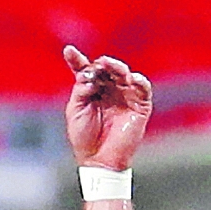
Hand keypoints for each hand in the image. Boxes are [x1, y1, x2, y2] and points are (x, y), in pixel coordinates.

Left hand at [63, 46, 153, 172]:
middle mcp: (109, 90)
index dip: (77, 59)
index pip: (86, 71)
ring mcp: (125, 96)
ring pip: (124, 74)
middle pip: (107, 69)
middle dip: (101, 64)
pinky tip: (130, 78)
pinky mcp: (139, 105)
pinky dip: (138, 81)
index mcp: (92, 91)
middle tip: (97, 64)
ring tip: (109, 66)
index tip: (68, 50)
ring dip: (117, 68)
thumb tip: (88, 74)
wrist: (98, 159)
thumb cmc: (84, 137)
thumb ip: (80, 90)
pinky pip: (142, 88)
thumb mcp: (75, 110)